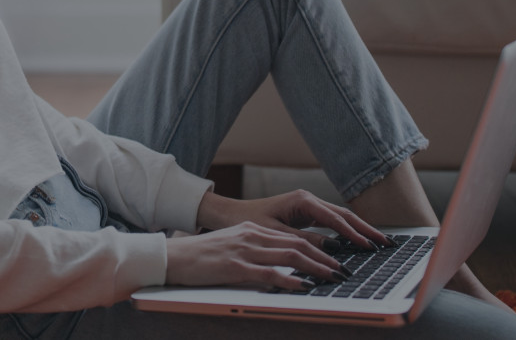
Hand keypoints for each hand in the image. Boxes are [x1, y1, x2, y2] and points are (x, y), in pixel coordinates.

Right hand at [164, 222, 348, 289]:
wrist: (172, 257)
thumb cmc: (200, 256)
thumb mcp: (232, 246)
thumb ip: (255, 251)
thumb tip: (280, 264)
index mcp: (252, 230)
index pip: (293, 237)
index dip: (318, 248)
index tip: (335, 259)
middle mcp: (252, 236)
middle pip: (297, 244)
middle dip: (325, 258)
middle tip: (343, 270)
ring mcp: (244, 250)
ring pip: (290, 256)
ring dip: (316, 268)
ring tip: (333, 278)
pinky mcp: (235, 267)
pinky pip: (269, 273)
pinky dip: (290, 279)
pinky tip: (304, 286)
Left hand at [196, 189, 393, 250]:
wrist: (230, 214)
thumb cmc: (248, 222)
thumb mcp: (276, 234)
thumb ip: (304, 241)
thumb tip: (333, 249)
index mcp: (302, 201)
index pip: (335, 219)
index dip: (354, 234)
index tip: (369, 246)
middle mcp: (308, 200)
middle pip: (344, 215)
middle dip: (366, 229)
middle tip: (386, 243)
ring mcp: (308, 206)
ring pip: (340, 218)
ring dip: (359, 230)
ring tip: (379, 243)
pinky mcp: (306, 214)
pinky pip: (332, 223)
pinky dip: (346, 232)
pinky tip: (358, 241)